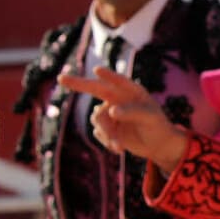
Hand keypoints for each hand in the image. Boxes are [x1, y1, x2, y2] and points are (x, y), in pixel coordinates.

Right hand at [57, 67, 190, 173]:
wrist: (157, 146)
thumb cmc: (158, 127)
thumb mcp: (151, 118)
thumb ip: (133, 112)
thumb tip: (111, 110)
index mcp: (132, 92)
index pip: (119, 82)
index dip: (108, 76)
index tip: (97, 71)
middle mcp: (118, 98)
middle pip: (95, 89)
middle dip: (78, 84)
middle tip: (60, 78)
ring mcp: (109, 112)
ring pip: (97, 119)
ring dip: (106, 133)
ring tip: (119, 147)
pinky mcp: (106, 126)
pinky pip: (98, 132)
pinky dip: (107, 141)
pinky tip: (119, 147)